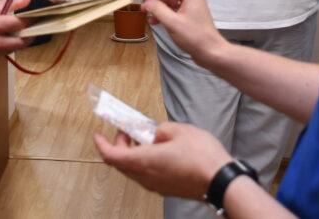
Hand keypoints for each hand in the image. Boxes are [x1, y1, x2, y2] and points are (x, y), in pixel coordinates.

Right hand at [0, 0, 33, 64]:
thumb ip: (12, 3)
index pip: (21, 25)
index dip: (31, 21)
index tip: (36, 19)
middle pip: (21, 43)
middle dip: (27, 36)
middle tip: (29, 30)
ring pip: (10, 50)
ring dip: (13, 42)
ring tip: (8, 33)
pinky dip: (1, 48)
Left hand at [94, 122, 232, 198]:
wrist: (220, 181)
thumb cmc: (201, 156)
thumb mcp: (179, 130)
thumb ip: (161, 129)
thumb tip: (155, 133)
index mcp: (144, 161)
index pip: (112, 156)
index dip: (102, 144)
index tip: (98, 135)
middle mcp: (146, 177)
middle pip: (121, 163)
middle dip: (120, 145)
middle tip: (127, 130)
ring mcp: (156, 186)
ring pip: (134, 170)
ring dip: (132, 153)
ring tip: (144, 137)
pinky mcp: (166, 189)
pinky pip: (147, 175)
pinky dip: (144, 161)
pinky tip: (158, 150)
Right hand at [140, 0, 226, 64]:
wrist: (210, 52)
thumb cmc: (196, 37)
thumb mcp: (172, 22)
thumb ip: (157, 9)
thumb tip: (147, 3)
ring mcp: (189, 6)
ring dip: (157, 3)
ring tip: (146, 11)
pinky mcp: (188, 15)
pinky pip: (172, 8)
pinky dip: (162, 12)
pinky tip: (154, 20)